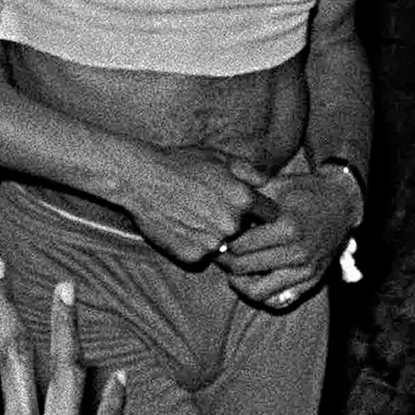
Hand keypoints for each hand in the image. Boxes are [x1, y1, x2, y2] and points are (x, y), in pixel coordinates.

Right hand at [115, 145, 275, 265]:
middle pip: (250, 234)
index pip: (272, 215)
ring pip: (228, 247)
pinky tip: (185, 228)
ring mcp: (212, 243)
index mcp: (243, 199)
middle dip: (242, 225)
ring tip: (200, 218)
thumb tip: (269, 184)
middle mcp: (231, 224)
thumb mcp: (221, 157)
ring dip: (220, 238)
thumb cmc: (183, 164)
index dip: (265, 212)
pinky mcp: (192, 256)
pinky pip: (204, 256)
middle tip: (218, 211)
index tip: (257, 210)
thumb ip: (251, 172)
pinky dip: (199, 246)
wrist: (142, 180)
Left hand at [210, 164, 360, 312]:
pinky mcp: (312, 282)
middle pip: (244, 268)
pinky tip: (253, 280)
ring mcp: (306, 270)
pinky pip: (278, 301)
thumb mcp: (277, 185)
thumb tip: (219, 202)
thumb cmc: (305, 191)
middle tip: (218, 252)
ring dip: (240, 282)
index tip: (217, 236)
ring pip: (258, 291)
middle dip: (226, 261)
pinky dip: (261, 294)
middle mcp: (298, 252)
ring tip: (233, 269)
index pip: (241, 245)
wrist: (342, 203)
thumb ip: (249, 194)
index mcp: (288, 227)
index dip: (224, 241)